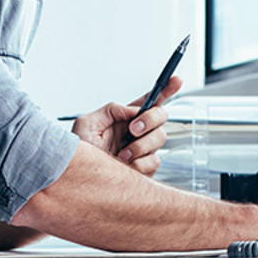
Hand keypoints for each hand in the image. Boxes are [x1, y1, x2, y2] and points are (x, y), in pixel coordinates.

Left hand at [69, 75, 184, 175]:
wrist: (81, 178)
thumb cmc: (80, 152)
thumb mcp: (87, 124)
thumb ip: (111, 110)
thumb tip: (133, 110)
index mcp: (125, 117)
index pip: (149, 100)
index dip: (166, 89)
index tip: (177, 79)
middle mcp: (138, 131)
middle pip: (161, 115)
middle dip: (150, 119)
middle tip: (133, 129)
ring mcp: (144, 149)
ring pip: (160, 138)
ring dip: (140, 145)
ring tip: (121, 154)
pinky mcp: (146, 167)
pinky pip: (154, 161)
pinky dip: (139, 163)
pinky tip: (125, 165)